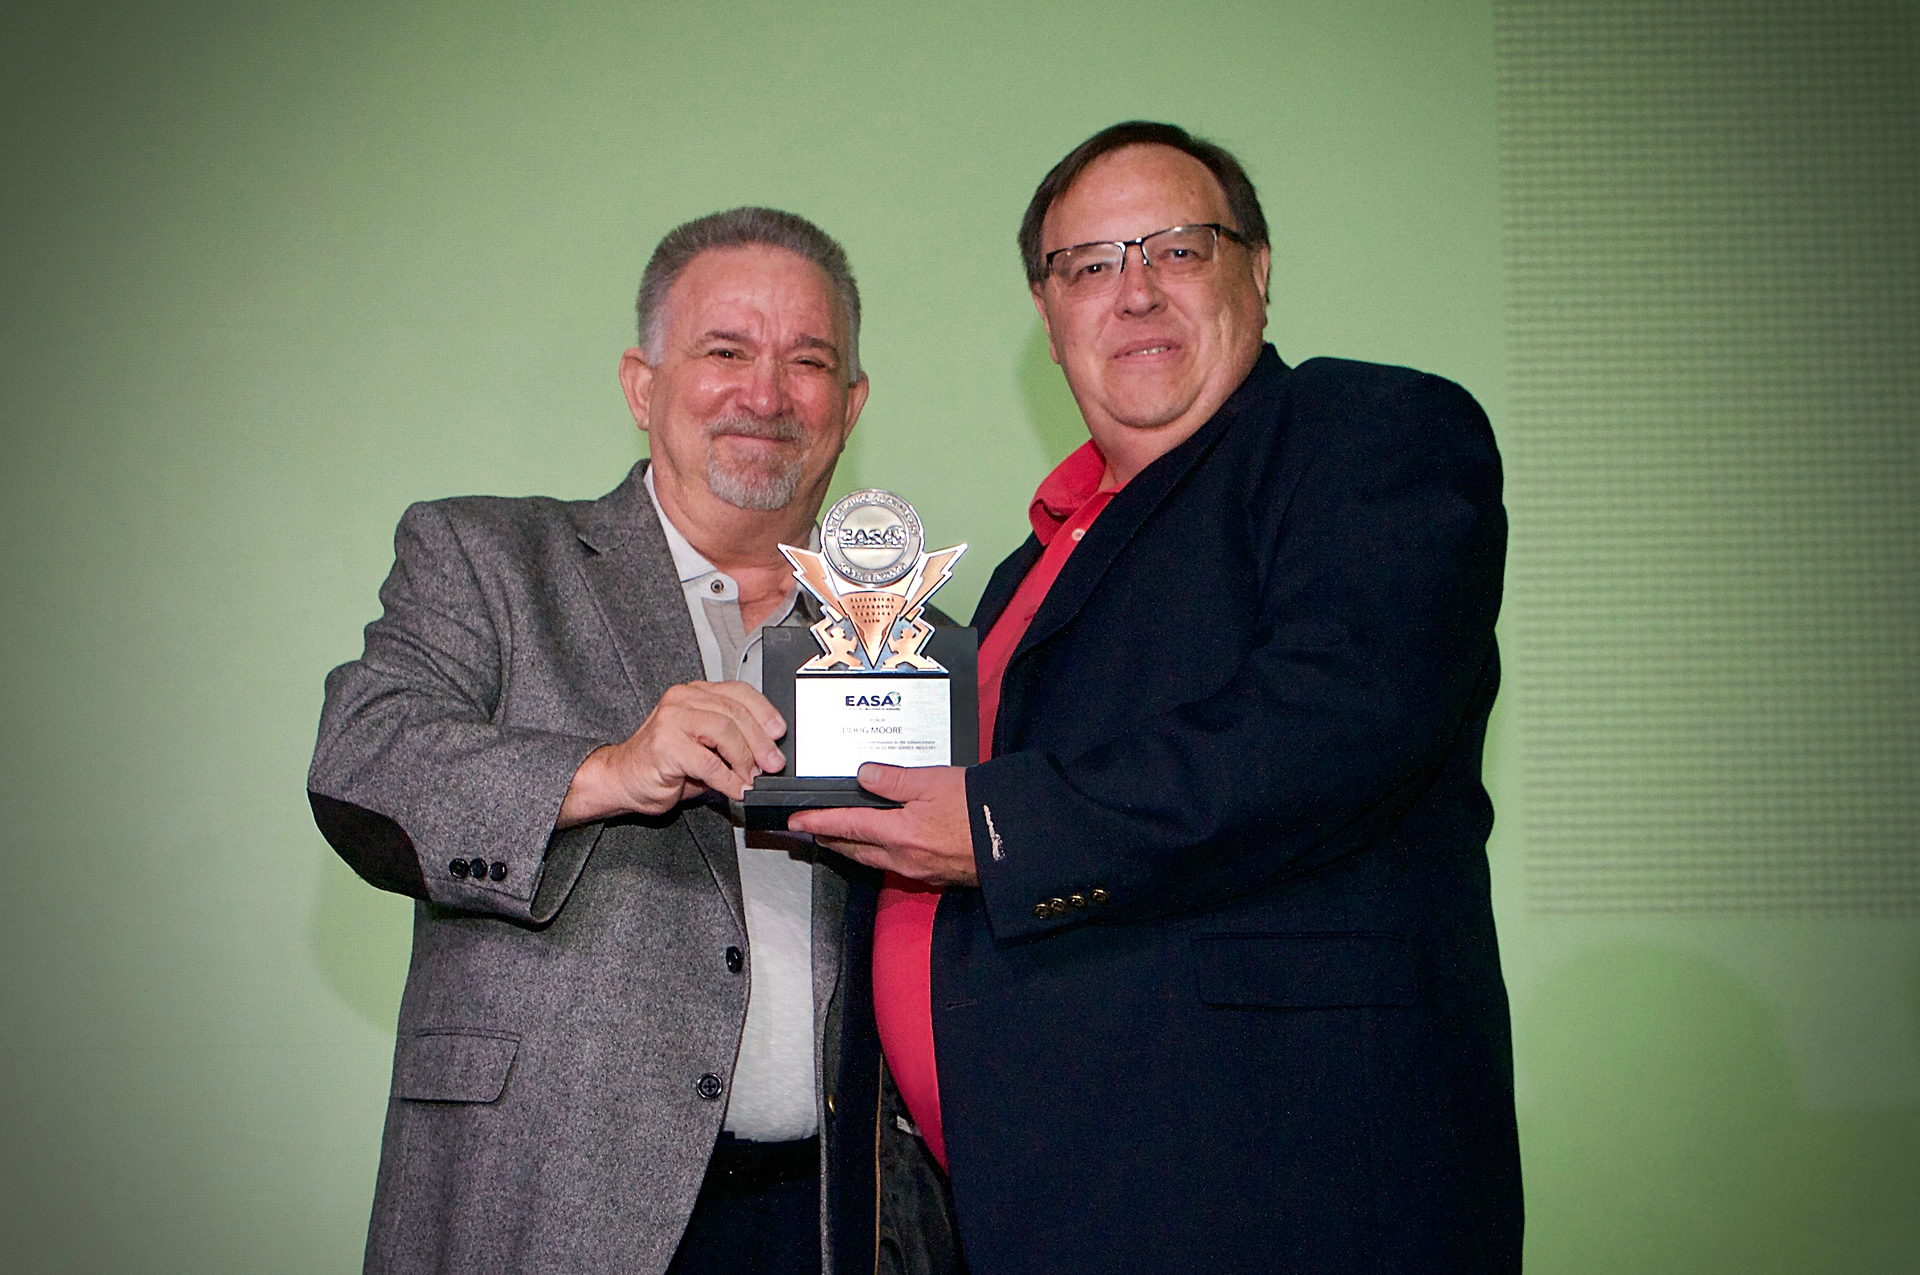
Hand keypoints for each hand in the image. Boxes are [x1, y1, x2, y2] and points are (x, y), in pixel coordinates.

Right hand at [558, 681, 785, 824]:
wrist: (622, 779)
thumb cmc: (663, 764)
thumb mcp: (704, 745)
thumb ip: (731, 740)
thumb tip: (768, 752)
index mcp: (694, 693)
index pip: (738, 691)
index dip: (764, 711)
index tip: (779, 732)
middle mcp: (682, 700)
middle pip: (734, 713)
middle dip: (760, 741)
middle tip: (773, 764)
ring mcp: (671, 720)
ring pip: (724, 732)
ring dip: (745, 759)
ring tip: (752, 778)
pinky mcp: (665, 746)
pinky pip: (708, 762)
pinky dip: (727, 779)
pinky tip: (735, 790)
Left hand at [788, 763, 977, 886]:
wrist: (1017, 840)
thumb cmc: (980, 809)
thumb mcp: (935, 781)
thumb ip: (895, 779)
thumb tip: (863, 775)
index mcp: (899, 834)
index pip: (847, 826)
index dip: (818, 822)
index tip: (796, 822)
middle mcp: (904, 858)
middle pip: (854, 850)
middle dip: (830, 839)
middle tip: (811, 830)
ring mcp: (920, 871)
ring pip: (873, 860)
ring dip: (853, 848)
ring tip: (840, 836)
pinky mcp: (936, 875)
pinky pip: (895, 866)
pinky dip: (879, 854)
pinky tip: (884, 844)